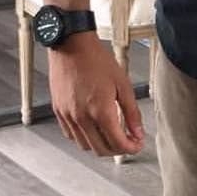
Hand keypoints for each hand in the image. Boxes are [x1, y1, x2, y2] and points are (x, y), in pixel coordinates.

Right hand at [47, 33, 144, 155]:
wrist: (71, 45)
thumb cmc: (96, 60)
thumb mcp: (123, 84)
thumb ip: (132, 112)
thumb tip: (138, 132)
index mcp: (101, 111)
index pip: (118, 144)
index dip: (131, 148)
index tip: (136, 144)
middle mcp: (82, 117)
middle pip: (101, 150)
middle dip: (117, 150)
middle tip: (126, 141)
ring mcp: (68, 116)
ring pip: (85, 146)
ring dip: (100, 145)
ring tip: (110, 134)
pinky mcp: (59, 111)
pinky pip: (71, 135)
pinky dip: (84, 137)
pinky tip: (93, 127)